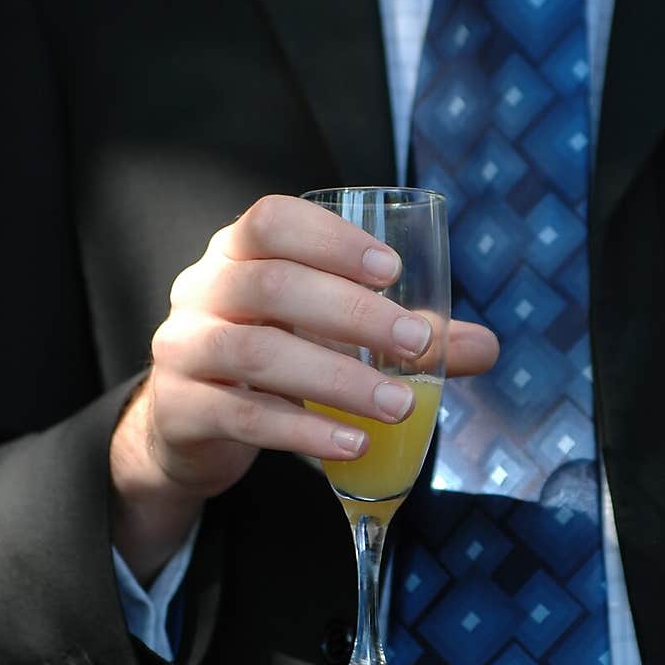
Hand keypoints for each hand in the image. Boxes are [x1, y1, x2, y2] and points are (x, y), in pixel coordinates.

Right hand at [110, 196, 497, 579]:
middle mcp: (200, 290)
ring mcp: (182, 349)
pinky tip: (353, 444)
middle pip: (271, 285)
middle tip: (416, 343)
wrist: (184, 429)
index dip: (331, 240)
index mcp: (236, 254)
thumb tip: (484, 346)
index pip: (271, 221)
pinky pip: (243, 416)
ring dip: (338, 379)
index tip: (392, 270)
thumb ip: (397, 337)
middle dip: (352, 313)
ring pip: (257, 354)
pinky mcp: (180, 409)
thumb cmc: (268, 365)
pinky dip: (305, 430)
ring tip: (398, 407)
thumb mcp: (324, 338)